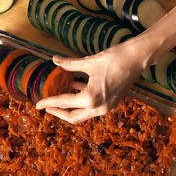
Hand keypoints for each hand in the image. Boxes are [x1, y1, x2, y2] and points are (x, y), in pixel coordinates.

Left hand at [35, 40, 152, 123]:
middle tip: (47, 105)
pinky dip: (82, 99)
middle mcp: (99, 107)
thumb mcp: (89, 62)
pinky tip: (75, 86)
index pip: (64, 103)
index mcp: (91, 98)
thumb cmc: (115, 58)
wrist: (138, 58)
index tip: (38, 104)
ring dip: (70, 106)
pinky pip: (92, 106)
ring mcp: (107, 106)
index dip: (49, 102)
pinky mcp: (112, 102)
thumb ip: (69, 64)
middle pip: (73, 116)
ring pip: (83, 113)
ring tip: (59, 94)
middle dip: (59, 112)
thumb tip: (54, 60)